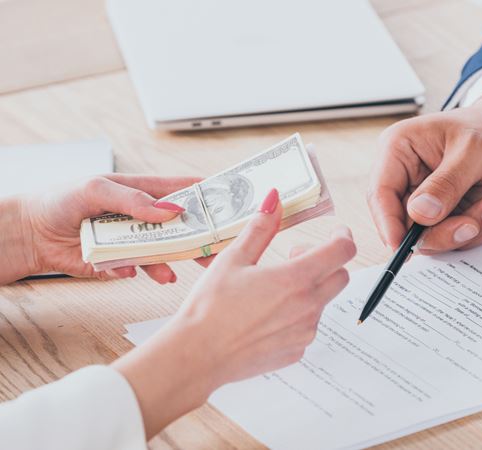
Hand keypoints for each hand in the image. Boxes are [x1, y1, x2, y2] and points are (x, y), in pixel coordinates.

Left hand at [18, 174, 201, 282]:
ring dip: (173, 261)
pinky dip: (136, 272)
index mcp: (144, 191)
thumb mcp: (98, 189)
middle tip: (218, 247)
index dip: (207, 193)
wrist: (30, 234)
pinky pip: (138, 270)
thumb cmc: (60, 201)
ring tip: (173, 272)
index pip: (183, 189)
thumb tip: (170, 210)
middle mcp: (144, 217)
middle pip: (183, 226)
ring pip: (165, 252)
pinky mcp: (122, 262)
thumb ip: (135, 200)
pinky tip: (125, 270)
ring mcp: (135, 240)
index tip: (229, 201)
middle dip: (201, 236)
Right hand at [113, 189, 356, 437]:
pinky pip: (308, 326)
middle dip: (325, 261)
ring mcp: (304, 332)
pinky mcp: (296, 351)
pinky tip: (265, 314)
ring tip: (271, 289)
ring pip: (323, 301)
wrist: (197, 355)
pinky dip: (297, 314)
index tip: (335, 232)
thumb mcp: (233, 259)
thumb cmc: (210, 307)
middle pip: (341, 276)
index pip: (343, 251)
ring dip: (309, 289)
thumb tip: (275, 200)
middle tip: (292, 258)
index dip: (343, 236)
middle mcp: (308, 307)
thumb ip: (261, 228)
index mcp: (296, 279)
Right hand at [368, 91, 481, 252]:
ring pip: (435, 237)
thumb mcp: (473, 149)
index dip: (388, 223)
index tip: (402, 246)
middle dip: (444, 231)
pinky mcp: (447, 216)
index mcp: (399, 150)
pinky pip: (459, 238)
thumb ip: (447, 183)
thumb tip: (420, 213)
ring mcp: (427, 202)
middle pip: (407, 225)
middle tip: (473, 225)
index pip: (380, 193)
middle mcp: (407, 179)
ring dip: (472, 227)